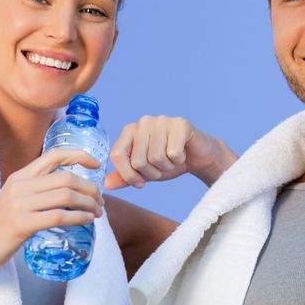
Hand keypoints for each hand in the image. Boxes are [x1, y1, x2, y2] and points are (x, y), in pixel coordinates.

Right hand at [0, 148, 103, 280]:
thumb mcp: (13, 201)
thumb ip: (35, 192)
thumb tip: (69, 191)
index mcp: (19, 177)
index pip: (54, 155)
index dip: (79, 155)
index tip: (96, 164)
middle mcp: (19, 186)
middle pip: (67, 177)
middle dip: (90, 188)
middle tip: (100, 202)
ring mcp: (19, 205)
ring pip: (66, 195)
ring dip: (89, 203)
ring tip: (97, 213)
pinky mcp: (20, 225)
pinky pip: (59, 216)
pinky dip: (79, 217)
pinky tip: (86, 221)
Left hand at [105, 115, 236, 189]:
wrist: (197, 157)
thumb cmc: (169, 163)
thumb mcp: (144, 172)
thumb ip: (125, 176)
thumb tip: (106, 185)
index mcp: (130, 131)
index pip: (117, 155)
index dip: (128, 175)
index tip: (140, 184)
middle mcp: (144, 122)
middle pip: (138, 161)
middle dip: (153, 173)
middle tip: (163, 167)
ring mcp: (162, 120)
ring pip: (156, 158)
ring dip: (167, 167)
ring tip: (173, 160)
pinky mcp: (180, 124)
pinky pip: (173, 153)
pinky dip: (179, 160)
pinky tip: (183, 153)